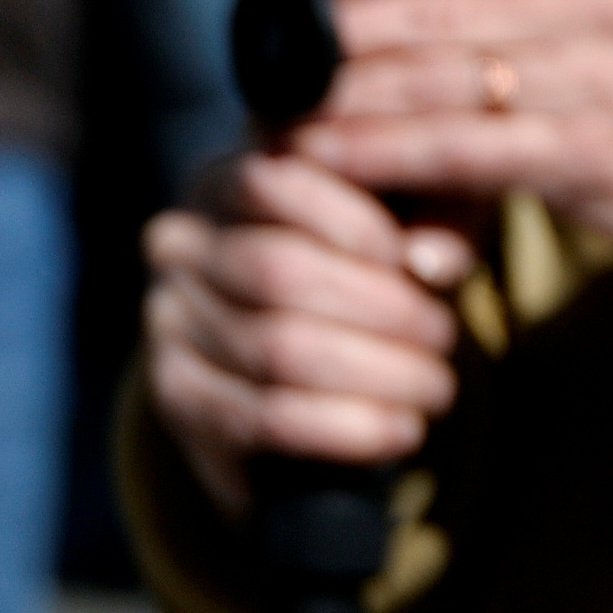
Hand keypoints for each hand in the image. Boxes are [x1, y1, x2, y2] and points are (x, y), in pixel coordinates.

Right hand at [143, 148, 475, 517]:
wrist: (322, 350)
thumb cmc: (378, 256)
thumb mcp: (415, 214)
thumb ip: (431, 217)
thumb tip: (432, 265)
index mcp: (225, 182)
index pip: (275, 183)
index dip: (354, 224)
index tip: (414, 259)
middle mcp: (179, 246)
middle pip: (278, 273)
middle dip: (380, 310)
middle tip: (446, 337)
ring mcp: (166, 323)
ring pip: (275, 350)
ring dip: (374, 375)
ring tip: (437, 387)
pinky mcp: (174, 397)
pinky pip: (259, 418)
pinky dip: (342, 428)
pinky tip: (400, 430)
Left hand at [276, 0, 612, 308]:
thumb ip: (557, 8)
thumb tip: (440, 6)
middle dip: (333, 28)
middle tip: (263, 54)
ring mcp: (604, 75)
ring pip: (434, 72)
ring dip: (339, 98)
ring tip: (275, 116)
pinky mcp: (594, 154)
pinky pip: (458, 147)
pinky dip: (380, 154)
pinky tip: (326, 163)